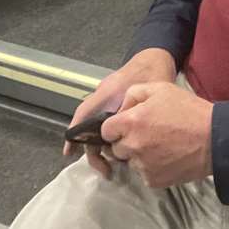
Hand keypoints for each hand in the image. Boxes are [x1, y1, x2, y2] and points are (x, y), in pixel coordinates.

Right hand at [63, 47, 176, 169]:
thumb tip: (125, 132)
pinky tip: (120, 154)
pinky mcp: (119, 106)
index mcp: (106, 93)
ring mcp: (110, 103)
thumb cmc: (151, 70)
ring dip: (104, 149)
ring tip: (113, 166)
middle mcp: (104, 99)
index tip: (69, 152)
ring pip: (100, 131)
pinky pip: (110, 127)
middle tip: (105, 170)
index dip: (75, 133)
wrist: (158, 57)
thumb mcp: (145, 90)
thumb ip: (134, 108)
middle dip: (94, 152)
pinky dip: (111, 142)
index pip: (84, 114)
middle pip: (90, 129)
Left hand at [103, 82, 212, 188]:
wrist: (214, 138)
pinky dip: (152, 167)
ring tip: (161, 145)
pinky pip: (144, 173)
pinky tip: (167, 156)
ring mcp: (141, 166)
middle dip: (127, 141)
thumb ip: (134, 94)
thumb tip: (121, 109)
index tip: (128, 124)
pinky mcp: (153, 180)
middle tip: (148, 134)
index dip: (115, 126)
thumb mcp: (161, 89)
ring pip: (130, 161)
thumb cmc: (188, 110)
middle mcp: (132, 146)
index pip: (105, 130)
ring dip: (139, 155)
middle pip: (116, 148)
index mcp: (131, 122)